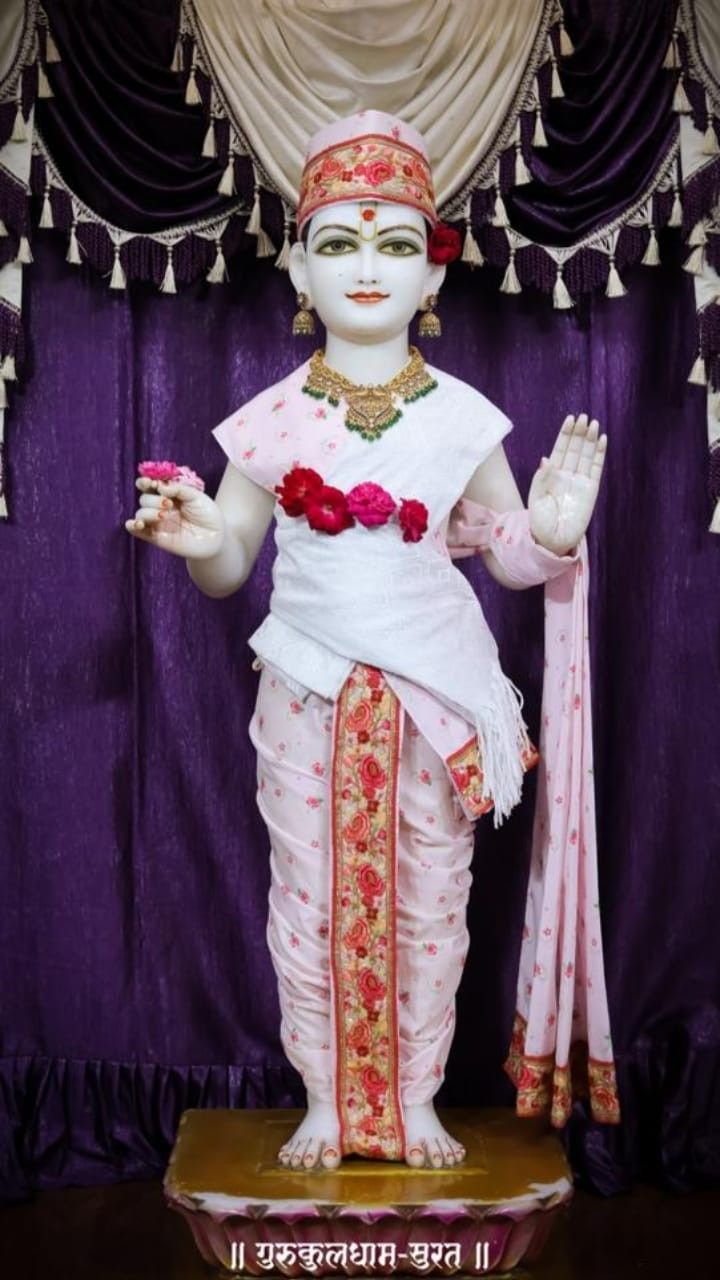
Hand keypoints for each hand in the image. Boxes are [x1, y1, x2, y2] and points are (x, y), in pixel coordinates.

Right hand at [125, 475, 225, 559]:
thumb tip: (159, 486)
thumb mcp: (196, 496)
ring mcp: (158, 523)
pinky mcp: (157, 538)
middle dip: (154, 500)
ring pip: (141, 514)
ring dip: (148, 512)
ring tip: (164, 516)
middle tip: (169, 504)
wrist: (217, 537)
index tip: (152, 483)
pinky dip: (133, 526)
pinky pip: (138, 532)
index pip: (150, 486)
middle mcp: (161, 508)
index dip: (146, 482)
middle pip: (144, 499)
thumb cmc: (208, 514)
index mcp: (169, 495)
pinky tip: (136, 524)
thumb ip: (178, 489)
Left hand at [528, 414, 606, 554]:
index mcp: (551, 475)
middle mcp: (567, 475)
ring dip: (590, 439)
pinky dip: (600, 454)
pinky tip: (602, 440)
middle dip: (579, 433)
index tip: (570, 419)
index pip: (560, 449)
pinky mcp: (591, 490)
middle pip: (574, 448)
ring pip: (586, 455)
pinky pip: (596, 468)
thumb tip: (546, 459)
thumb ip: (541, 479)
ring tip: (593, 423)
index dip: (565, 435)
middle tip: (584, 417)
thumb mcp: (535, 499)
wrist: (553, 541)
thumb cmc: (540, 523)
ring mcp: (580, 481)